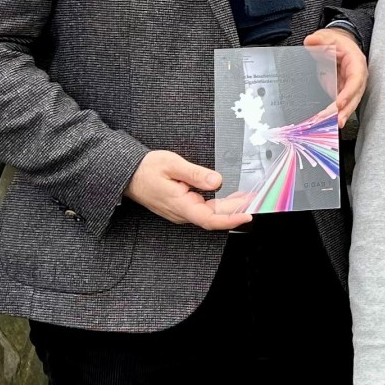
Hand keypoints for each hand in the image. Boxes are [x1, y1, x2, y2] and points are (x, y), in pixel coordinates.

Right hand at [124, 150, 251, 229]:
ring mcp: (182, 211)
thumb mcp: (172, 164)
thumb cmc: (146, 169)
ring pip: (210, 213)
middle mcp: (182, 213)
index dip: (231, 219)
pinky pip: (204, 209)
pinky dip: (220, 204)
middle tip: (257, 199)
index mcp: (180, 205)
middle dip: (237, 209)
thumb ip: (196, 174)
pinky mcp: (182, 207)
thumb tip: (217, 181)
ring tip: (249, 197)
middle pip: (214, 216)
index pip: (210, 219)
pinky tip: (231, 197)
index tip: (248, 214)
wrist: (127, 174)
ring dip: (230, 207)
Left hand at [304, 26, 367, 126]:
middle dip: (346, 110)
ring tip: (331, 126)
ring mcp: (351, 86)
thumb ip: (319, 40)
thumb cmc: (335, 42)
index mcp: (356, 63)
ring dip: (341, 115)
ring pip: (349, 104)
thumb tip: (310, 42)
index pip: (356, 79)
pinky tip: (328, 123)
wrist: (337, 46)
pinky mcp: (343, 92)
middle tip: (336, 121)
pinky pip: (341, 105)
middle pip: (354, 96)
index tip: (339, 103)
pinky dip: (335, 114)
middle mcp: (357, 77)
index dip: (349, 93)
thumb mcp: (326, 37)